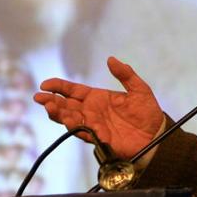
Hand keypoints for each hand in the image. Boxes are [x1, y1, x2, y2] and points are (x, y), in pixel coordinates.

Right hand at [34, 56, 163, 158]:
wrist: (156, 134)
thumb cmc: (148, 112)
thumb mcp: (139, 89)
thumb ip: (125, 74)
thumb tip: (111, 59)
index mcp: (98, 98)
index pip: (73, 91)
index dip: (59, 87)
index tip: (46, 84)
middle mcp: (92, 111)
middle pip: (66, 105)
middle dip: (51, 101)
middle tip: (40, 97)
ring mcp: (93, 124)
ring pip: (69, 118)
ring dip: (58, 113)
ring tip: (49, 106)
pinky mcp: (98, 137)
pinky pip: (82, 131)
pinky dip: (73, 125)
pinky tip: (67, 118)